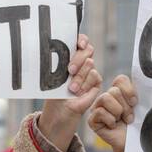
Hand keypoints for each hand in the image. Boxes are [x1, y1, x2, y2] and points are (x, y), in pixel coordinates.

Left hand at [38, 33, 102, 149]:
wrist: (59, 111)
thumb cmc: (54, 93)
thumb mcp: (54, 74)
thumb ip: (59, 61)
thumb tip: (56, 47)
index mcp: (71, 56)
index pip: (81, 40)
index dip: (82, 40)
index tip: (79, 44)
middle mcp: (83, 62)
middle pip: (88, 49)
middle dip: (78, 59)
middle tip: (69, 70)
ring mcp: (90, 72)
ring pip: (90, 63)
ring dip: (79, 77)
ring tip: (71, 88)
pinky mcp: (96, 83)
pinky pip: (94, 76)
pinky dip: (85, 84)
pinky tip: (78, 92)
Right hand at [87, 74, 137, 151]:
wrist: (131, 144)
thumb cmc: (136, 125)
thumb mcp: (140, 107)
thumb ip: (137, 92)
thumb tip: (142, 79)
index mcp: (118, 91)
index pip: (120, 79)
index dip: (129, 91)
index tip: (134, 103)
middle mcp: (106, 97)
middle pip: (114, 90)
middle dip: (125, 106)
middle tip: (128, 117)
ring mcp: (97, 108)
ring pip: (106, 98)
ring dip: (117, 112)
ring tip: (121, 121)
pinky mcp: (92, 119)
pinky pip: (100, 112)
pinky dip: (110, 120)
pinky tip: (113, 126)